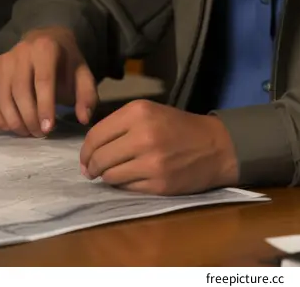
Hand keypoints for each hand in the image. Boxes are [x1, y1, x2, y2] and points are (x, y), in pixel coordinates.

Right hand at [0, 26, 97, 138]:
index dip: (45, 107)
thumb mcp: (82, 74)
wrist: (47, 40)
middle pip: (21, 90)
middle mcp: (22, 50)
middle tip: (39, 133)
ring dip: (13, 120)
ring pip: (2, 95)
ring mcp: (4, 58)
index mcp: (46, 48)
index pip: (43, 81)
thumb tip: (84, 118)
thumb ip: (87, 96)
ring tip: (27, 132)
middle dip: (29, 117)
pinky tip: (8, 127)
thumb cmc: (65, 62)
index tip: (48, 128)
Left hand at [79, 100, 237, 194]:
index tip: (84, 159)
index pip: (96, 135)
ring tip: (113, 174)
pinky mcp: (158, 183)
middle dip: (91, 167)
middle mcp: (142, 135)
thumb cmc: (179, 127)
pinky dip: (123, 185)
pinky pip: (126, 188)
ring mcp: (151, 161)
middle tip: (92, 171)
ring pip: (110, 175)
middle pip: (99, 157)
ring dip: (107, 177)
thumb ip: (120, 126)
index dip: (85, 151)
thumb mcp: (150, 112)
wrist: (215, 146)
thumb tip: (89, 153)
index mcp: (138, 112)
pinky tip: (131, 179)